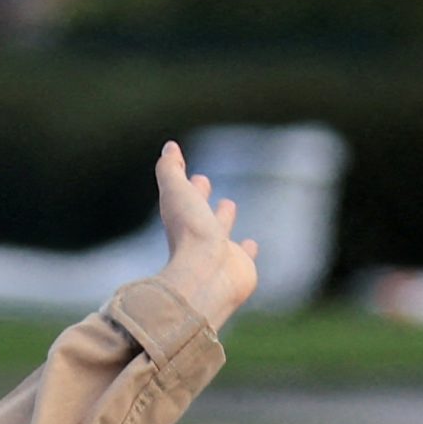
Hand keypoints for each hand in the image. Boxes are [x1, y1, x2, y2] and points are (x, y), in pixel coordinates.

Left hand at [153, 141, 258, 332]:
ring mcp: (220, 253)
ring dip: (223, 219)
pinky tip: (252, 245)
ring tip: (228, 205)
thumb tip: (169, 147)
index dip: (187, 183)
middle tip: (204, 181)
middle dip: (201, 197)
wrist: (206, 276)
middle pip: (199, 212)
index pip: (184, 196)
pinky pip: (244, 256)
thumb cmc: (189, 234)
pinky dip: (248, 250)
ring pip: (221, 232)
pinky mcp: (240, 268)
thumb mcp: (175, 193)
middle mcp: (199, 237)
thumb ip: (170, 170)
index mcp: (183, 219)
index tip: (190, 171)